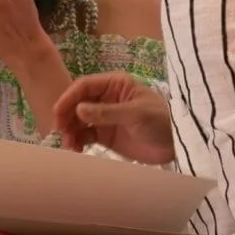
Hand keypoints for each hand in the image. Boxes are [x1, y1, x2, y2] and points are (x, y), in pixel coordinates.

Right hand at [52, 72, 174, 164]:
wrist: (177, 145)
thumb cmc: (161, 121)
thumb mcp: (135, 114)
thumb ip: (107, 112)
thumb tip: (79, 109)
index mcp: (115, 84)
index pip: (85, 86)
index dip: (69, 98)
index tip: (58, 113)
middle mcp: (107, 98)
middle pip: (78, 103)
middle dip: (67, 116)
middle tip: (61, 132)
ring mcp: (105, 117)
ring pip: (79, 120)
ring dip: (71, 130)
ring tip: (70, 145)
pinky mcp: (106, 135)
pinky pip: (85, 135)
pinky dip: (78, 141)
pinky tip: (76, 149)